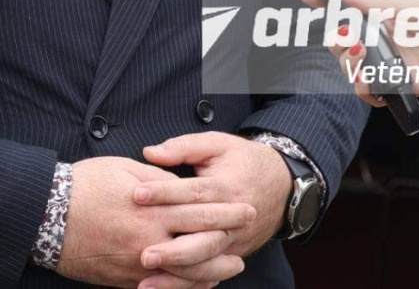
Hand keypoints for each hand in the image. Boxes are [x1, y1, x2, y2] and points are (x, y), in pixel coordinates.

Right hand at [58, 155, 252, 288]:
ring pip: (188, 272)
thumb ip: (157, 180)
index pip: (200, 210)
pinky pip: (164, 287)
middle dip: (228, 236)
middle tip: (247, 231)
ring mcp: (139, 263)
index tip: (245, 207)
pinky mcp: (126, 279)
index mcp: (153, 208)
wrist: (47, 215)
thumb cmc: (84, 185)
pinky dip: (186, 286)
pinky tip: (200, 283)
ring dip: (215, 269)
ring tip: (234, 266)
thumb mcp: (124, 169)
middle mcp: (151, 239)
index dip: (226, 210)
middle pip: (201, 242)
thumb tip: (180, 187)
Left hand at [134, 132, 291, 285]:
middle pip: (203, 237)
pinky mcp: (233, 254)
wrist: (281, 185)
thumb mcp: (217, 144)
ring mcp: (235, 241)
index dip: (165, 193)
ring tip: (146, 277)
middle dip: (173, 249)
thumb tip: (150, 152)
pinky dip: (187, 283)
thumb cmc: (243, 160)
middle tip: (144, 254)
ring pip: (206, 260)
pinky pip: (210, 272)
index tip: (137, 194)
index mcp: (228, 187)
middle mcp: (234, 219)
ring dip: (177, 272)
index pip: (195, 192)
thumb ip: (184, 147)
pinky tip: (162, 286)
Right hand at [295, 0, 418, 104]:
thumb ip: (376, 6)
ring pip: (352, 69)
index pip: (346, 13)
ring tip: (360, 55)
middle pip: (343, 46)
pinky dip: (366, 89)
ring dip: (348, 64)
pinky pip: (374, 92)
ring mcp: (391, 64)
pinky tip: (369, 82)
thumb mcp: (411, 8)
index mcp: (383, 19)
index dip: (324, 6)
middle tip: (344, 36)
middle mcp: (383, 42)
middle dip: (336, 42)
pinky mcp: (403, 85)